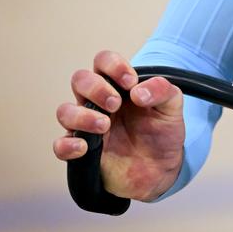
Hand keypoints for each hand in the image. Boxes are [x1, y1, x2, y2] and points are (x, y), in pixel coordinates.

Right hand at [52, 50, 185, 200]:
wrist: (161, 169)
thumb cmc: (162, 133)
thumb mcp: (172, 109)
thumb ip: (163, 91)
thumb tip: (138, 91)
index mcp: (119, 86)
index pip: (103, 61)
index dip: (113, 65)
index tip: (130, 82)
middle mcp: (99, 102)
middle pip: (80, 80)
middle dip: (96, 88)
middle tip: (115, 104)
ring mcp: (87, 126)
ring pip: (65, 111)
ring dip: (82, 115)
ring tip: (105, 125)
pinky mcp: (82, 151)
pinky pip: (60, 145)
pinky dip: (67, 145)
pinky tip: (84, 147)